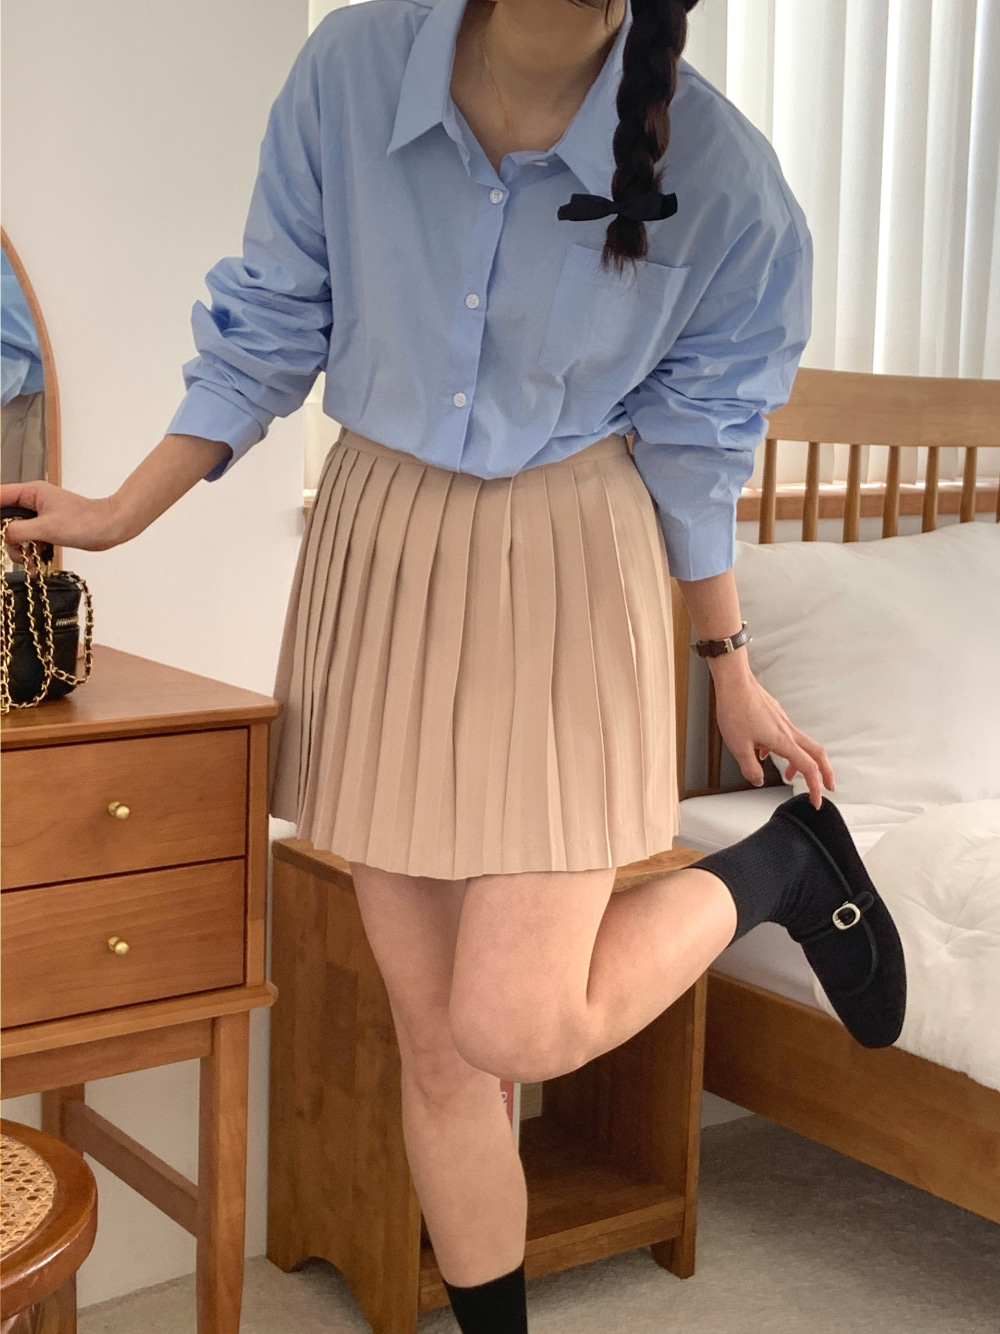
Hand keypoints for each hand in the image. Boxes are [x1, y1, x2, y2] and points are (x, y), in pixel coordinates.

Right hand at [1, 480, 124, 561]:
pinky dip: (31, 552)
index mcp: (31, 492)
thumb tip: (4, 536)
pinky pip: (30, 541)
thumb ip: (18, 531)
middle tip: (16, 549)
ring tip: (29, 559)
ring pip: (17, 533)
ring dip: (19, 548)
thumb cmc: (85, 521)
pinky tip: (36, 564)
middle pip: (5, 518)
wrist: (110, 528)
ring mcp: (41, 516)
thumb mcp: (46, 527)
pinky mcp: (49, 529)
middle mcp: (33, 502)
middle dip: (7, 537)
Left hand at [710, 656, 834, 808]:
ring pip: (801, 744)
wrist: (734, 682)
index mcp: (783, 741)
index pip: (808, 768)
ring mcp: (783, 721)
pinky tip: (764, 751)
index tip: (816, 801)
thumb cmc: (735, 710)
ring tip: (790, 774)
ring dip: (800, 761)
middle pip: (817, 753)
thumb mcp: (738, 747)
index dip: (814, 787)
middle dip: (825, 772)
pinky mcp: (775, 715)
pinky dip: (784, 748)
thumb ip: (750, 768)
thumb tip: (758, 780)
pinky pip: (786, 735)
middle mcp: (788, 731)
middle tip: (826, 786)